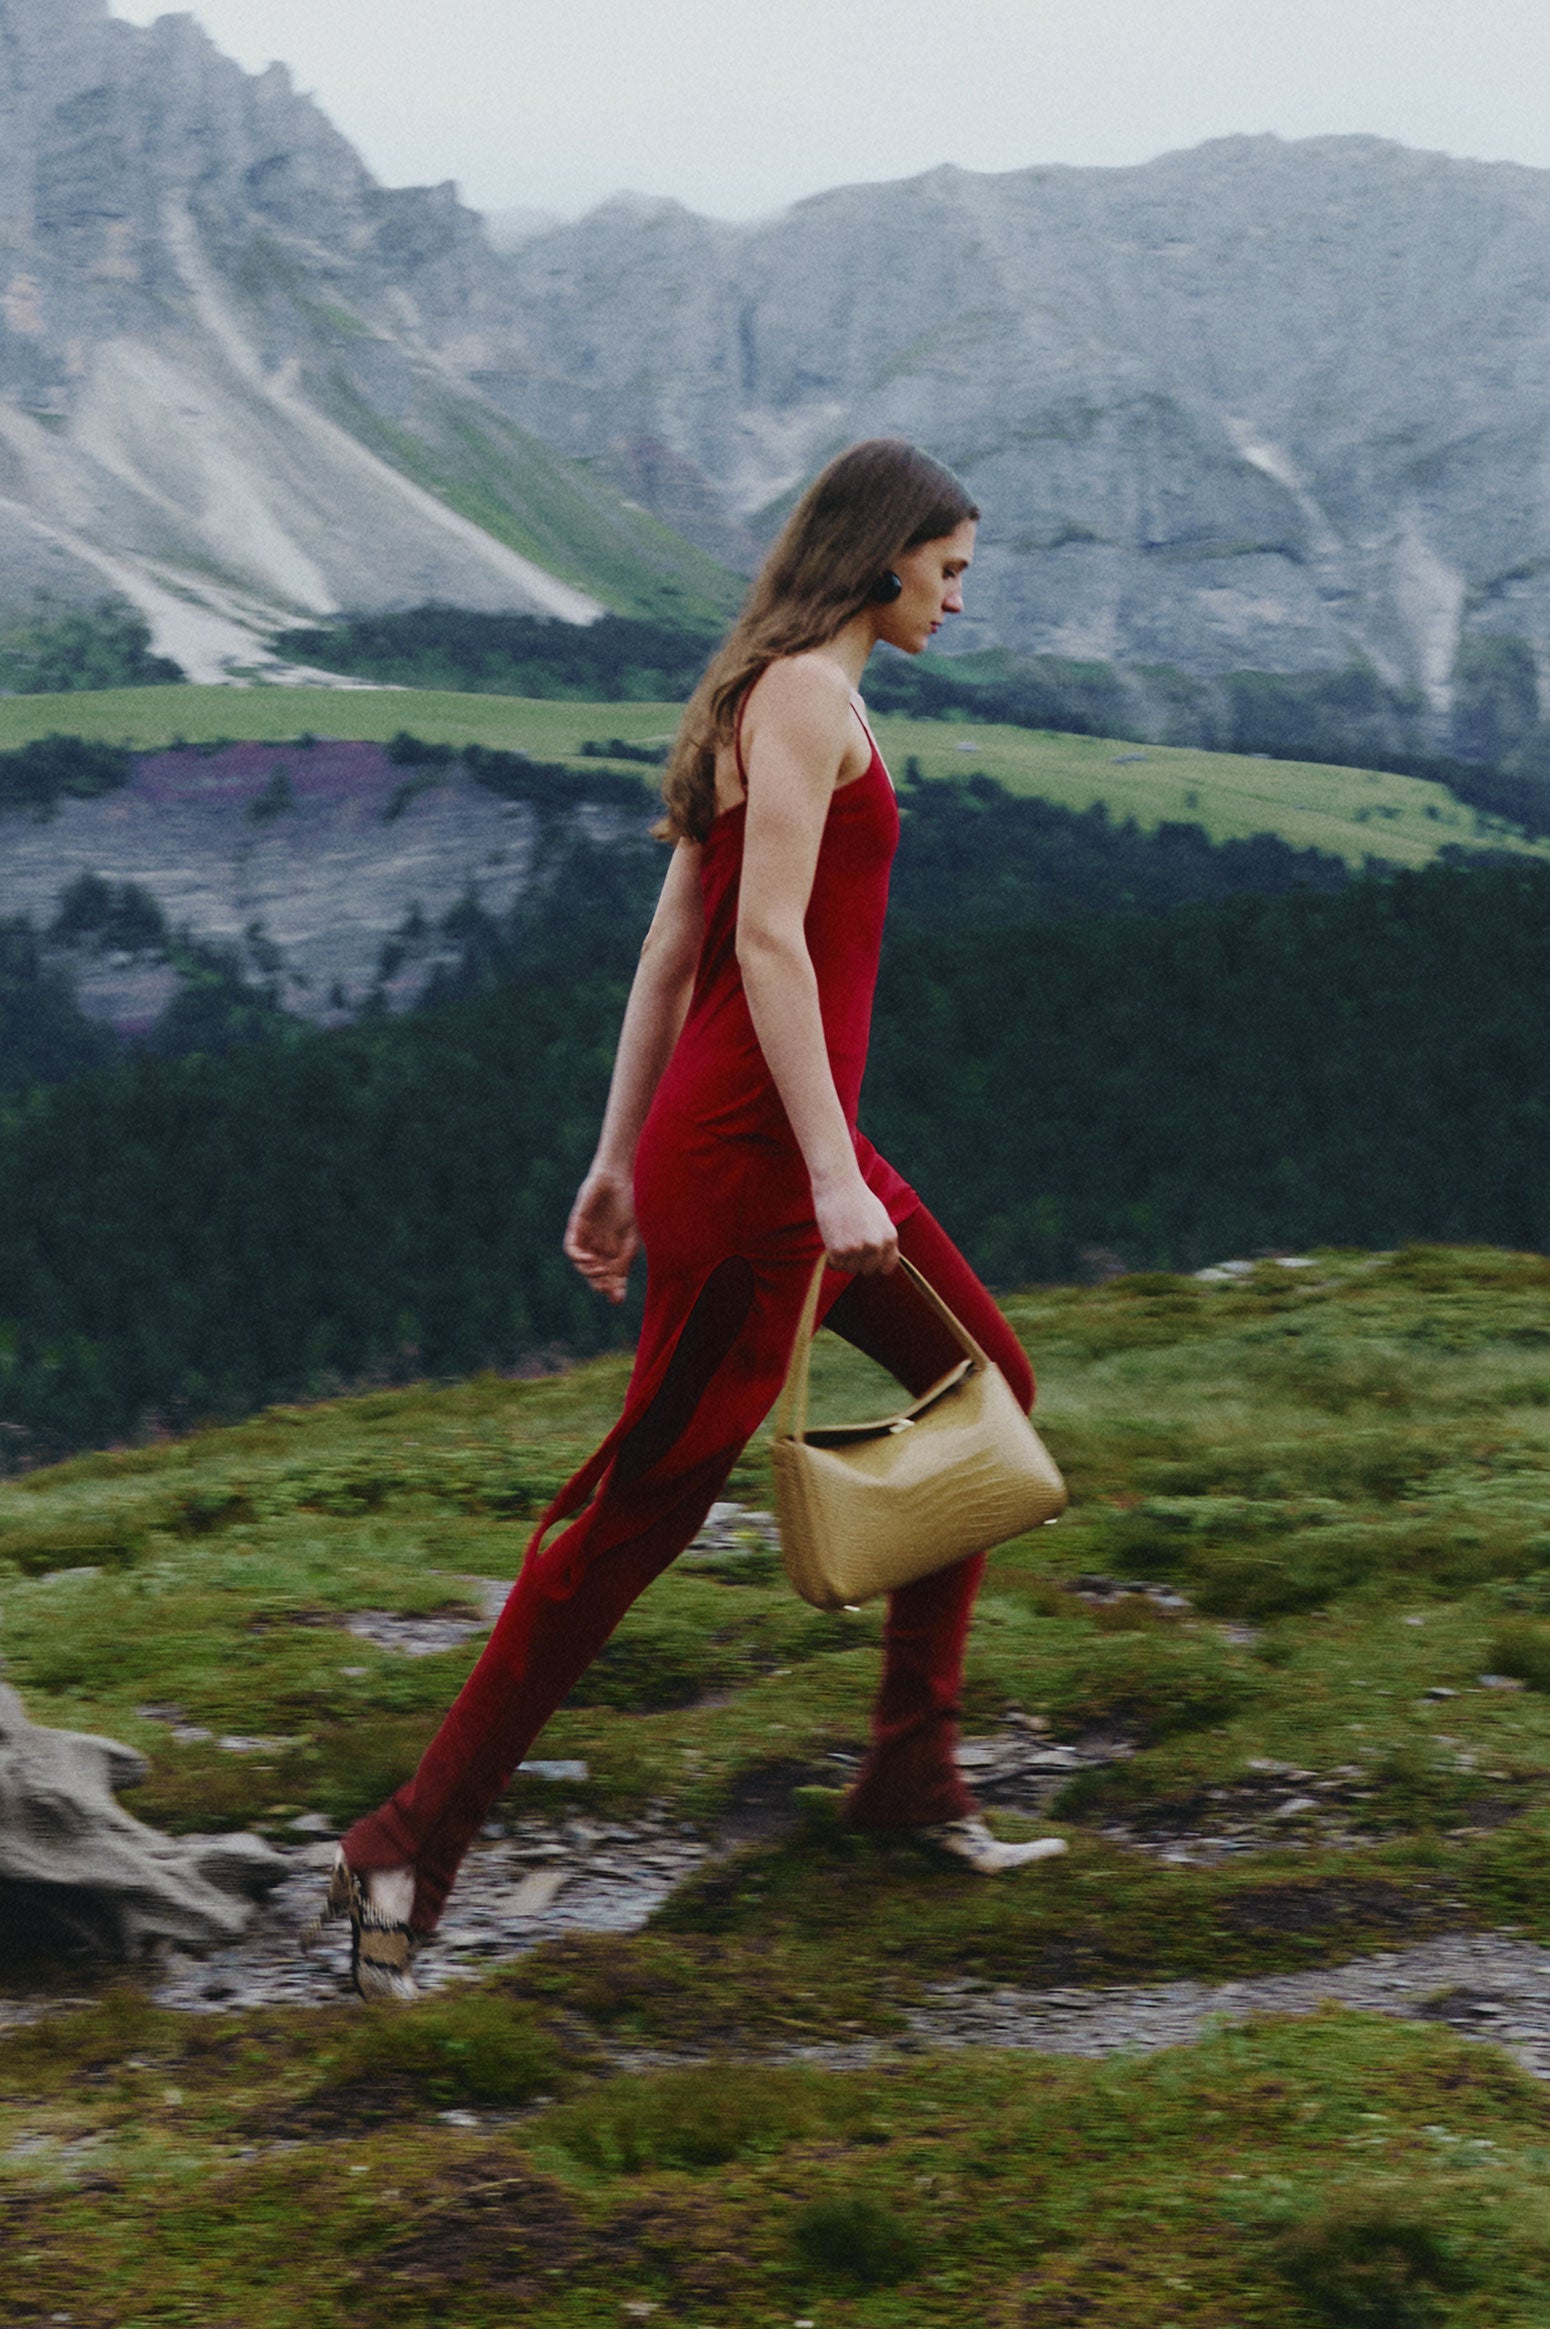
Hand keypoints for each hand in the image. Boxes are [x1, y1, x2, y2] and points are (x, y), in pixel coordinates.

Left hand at [564, 1167, 638, 1302]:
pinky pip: (571, 1248)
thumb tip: (618, 1286)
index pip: (611, 1277)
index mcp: (615, 1250)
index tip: (617, 1299)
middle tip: (608, 1288)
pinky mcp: (576, 1227)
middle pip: (596, 1274)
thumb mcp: (632, 1238)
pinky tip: (588, 1260)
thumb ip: (624, 1261)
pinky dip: (578, 1258)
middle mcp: (599, 1247)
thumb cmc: (629, 1205)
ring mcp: (586, 1238)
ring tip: (600, 1271)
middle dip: (601, 1284)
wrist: (619, 1179)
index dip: (613, 1289)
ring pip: (582, 1264)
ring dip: (589, 1273)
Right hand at [814, 1173, 898, 1275]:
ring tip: (840, 1239)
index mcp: (890, 1238)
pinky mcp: (838, 1251)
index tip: (867, 1258)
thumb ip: (884, 1240)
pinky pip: (836, 1265)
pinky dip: (832, 1258)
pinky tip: (832, 1241)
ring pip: (850, 1268)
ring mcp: (858, 1250)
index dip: (876, 1263)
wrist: (838, 1185)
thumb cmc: (858, 1199)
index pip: (887, 1267)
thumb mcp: (881, 1219)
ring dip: (844, 1259)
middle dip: (859, 1261)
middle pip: (867, 1270)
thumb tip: (885, 1262)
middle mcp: (876, 1246)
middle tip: (849, 1243)